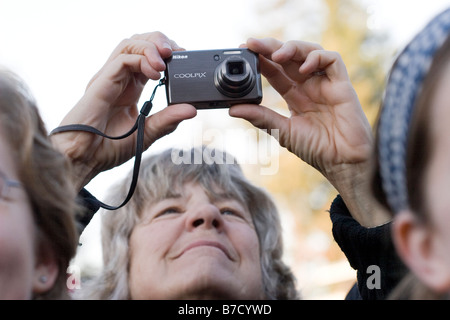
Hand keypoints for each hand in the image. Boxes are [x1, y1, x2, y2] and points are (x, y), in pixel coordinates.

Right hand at [52, 32, 196, 189]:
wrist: (83, 159)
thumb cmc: (107, 148)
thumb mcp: (147, 133)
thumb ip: (168, 120)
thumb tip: (192, 110)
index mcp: (130, 88)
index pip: (148, 58)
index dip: (166, 54)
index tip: (183, 59)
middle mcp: (119, 79)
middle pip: (138, 43)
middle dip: (160, 41)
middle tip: (178, 52)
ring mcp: (108, 79)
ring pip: (129, 45)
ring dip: (152, 46)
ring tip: (168, 57)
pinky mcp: (101, 83)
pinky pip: (122, 60)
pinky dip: (142, 59)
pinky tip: (156, 72)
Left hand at [230, 38, 387, 225]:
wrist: (342, 163)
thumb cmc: (316, 149)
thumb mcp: (282, 131)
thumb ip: (260, 117)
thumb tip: (232, 109)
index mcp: (295, 95)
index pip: (276, 70)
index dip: (261, 58)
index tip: (245, 49)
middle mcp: (309, 85)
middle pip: (290, 57)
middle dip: (271, 47)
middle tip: (253, 44)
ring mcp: (326, 84)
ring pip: (310, 51)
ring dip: (292, 48)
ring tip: (276, 55)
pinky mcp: (342, 85)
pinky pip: (333, 61)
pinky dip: (317, 58)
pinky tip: (303, 69)